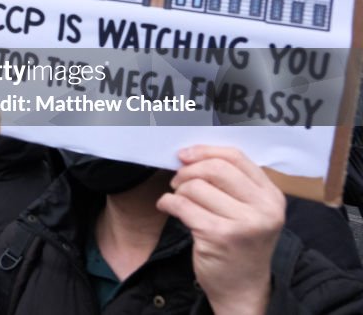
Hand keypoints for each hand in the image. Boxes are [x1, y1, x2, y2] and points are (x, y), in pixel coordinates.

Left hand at [157, 146, 283, 314]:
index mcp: (272, 197)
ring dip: (179, 191)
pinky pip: (182, 205)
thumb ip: (232, 183)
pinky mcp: (220, 236)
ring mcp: (244, 224)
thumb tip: (192, 154)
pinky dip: (168, 203)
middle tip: (178, 181)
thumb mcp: (250, 211)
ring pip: (196, 187)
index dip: (205, 151)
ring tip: (180, 202)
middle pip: (215, 168)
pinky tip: (168, 207)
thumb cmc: (240, 245)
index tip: (185, 154)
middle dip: (188, 171)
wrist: (243, 289)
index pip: (236, 157)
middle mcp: (264, 209)